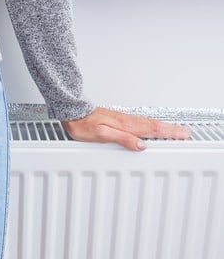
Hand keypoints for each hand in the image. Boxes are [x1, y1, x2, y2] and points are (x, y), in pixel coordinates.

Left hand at [61, 107, 190, 150]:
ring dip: (162, 126)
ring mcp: (122, 119)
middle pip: (153, 125)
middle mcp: (126, 121)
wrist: (73, 113)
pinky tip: (151, 128)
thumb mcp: (101, 135)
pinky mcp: (117, 119)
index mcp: (125, 126)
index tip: (182, 135)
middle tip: (185, 132)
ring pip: (147, 123)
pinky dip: (150, 125)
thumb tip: (140, 145)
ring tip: (174, 130)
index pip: (152, 130)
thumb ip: (121, 139)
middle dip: (170, 129)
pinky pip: (139, 123)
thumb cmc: (83, 125)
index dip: (168, 133)